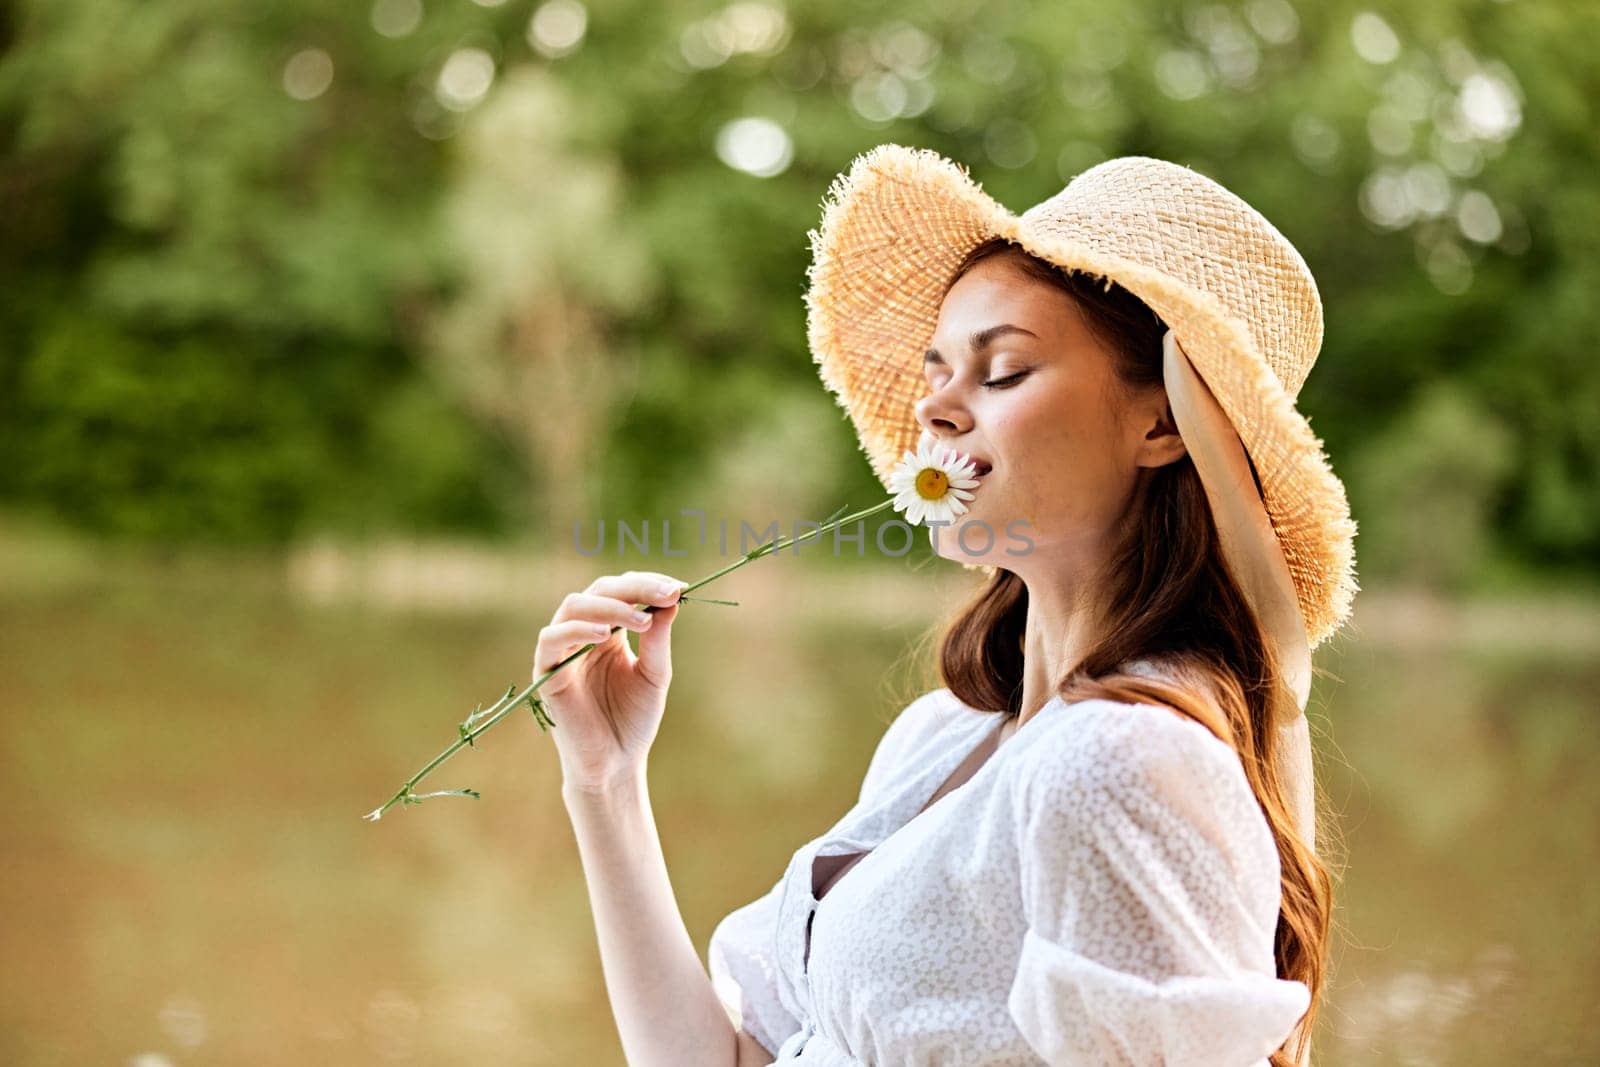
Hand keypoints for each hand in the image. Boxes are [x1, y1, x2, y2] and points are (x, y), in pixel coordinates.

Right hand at [534, 570, 687, 791]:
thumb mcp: (654, 674)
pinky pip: (551, 638)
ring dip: (610, 606)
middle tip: (665, 594)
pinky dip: (577, 629)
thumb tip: (671, 598)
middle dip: (634, 588)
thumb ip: (658, 638)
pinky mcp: (546, 672)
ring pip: (574, 606)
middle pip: (599, 590)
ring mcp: (562, 650)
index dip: (647, 583)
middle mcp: (583, 633)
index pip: (621, 590)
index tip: (678, 587)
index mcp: (609, 631)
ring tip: (642, 620)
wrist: (615, 764)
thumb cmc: (634, 720)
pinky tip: (606, 636)